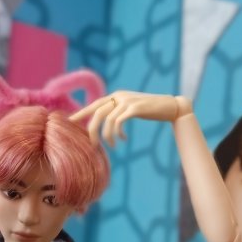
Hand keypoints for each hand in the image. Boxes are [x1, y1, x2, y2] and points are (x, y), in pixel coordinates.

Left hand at [70, 91, 191, 146]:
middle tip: (92, 145)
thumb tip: (108, 122)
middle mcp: (120, 96)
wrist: (171, 106)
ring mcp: (127, 101)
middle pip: (97, 112)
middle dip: (92, 130)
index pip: (95, 104)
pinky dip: (118, 133)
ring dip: (107, 136)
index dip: (82, 112)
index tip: (70, 120)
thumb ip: (120, 111)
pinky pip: (118, 122)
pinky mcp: (135, 108)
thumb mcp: (132, 109)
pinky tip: (123, 139)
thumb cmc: (152, 110)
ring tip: (112, 146)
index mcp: (117, 95)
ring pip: (107, 119)